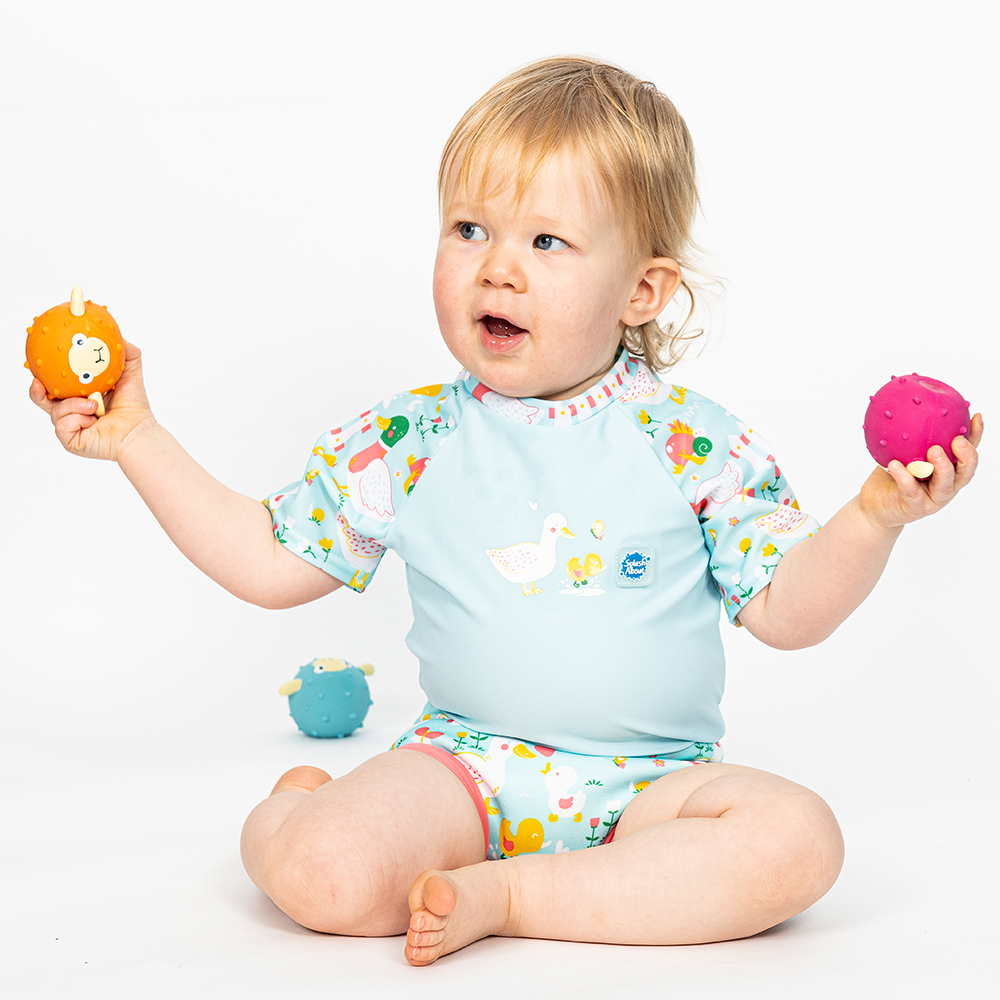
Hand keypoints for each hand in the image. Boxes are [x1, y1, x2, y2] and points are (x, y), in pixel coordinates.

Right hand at [29, 342, 156, 461]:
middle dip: (37, 391)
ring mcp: (70, 427)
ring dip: (73, 405)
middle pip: (44, 400)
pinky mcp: (71, 441)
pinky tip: (92, 419)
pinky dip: (77, 418)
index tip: (39, 364)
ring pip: (55, 411)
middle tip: (37, 382)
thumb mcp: (131, 372)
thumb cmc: (135, 405)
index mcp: (79, 397)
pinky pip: (63, 425)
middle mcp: (72, 412)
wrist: (138, 431)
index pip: (56, 385)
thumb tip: (117, 333)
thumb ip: (126, 352)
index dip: (45, 375)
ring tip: (93, 403)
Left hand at [859, 412, 983, 529]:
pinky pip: (910, 490)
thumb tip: (907, 400)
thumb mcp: (901, 451)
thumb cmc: (891, 475)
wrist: (874, 506)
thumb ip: (909, 435)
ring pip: (944, 484)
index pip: (967, 452)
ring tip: (934, 450)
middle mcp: (946, 485)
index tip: (977, 416)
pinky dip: (904, 477)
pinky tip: (894, 464)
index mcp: (948, 470)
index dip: (976, 436)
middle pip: (965, 472)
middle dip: (967, 455)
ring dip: (942, 467)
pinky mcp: (914, 507)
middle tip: (958, 439)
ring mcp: (932, 499)